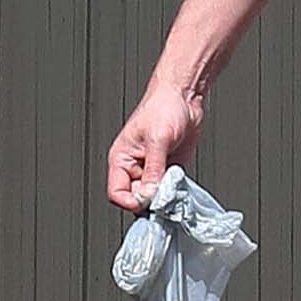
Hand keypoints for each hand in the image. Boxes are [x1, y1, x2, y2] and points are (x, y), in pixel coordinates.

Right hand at [107, 83, 203, 211]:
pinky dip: (175, 192)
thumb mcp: (158, 139)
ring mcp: (152, 170)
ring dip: (164, 197)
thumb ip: (154, 169)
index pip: (117, 193)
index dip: (130, 201)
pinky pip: (168, 190)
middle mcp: (135, 167)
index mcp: (121, 159)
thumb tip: (150, 193)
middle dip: (150, 200)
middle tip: (165, 194)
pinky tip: (180, 183)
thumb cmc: (163, 108)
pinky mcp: (168, 170)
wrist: (184, 99)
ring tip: (173, 185)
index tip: (147, 201)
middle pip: (136, 198)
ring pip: (154, 197)